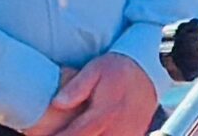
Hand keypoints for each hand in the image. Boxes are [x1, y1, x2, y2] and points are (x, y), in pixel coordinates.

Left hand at [25, 53, 159, 135]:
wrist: (147, 73)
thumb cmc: (118, 70)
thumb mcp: (96, 69)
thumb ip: (76, 87)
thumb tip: (58, 103)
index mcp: (103, 113)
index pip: (73, 135)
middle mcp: (115, 129)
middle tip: (50, 135)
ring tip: (67, 133)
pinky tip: (89, 133)